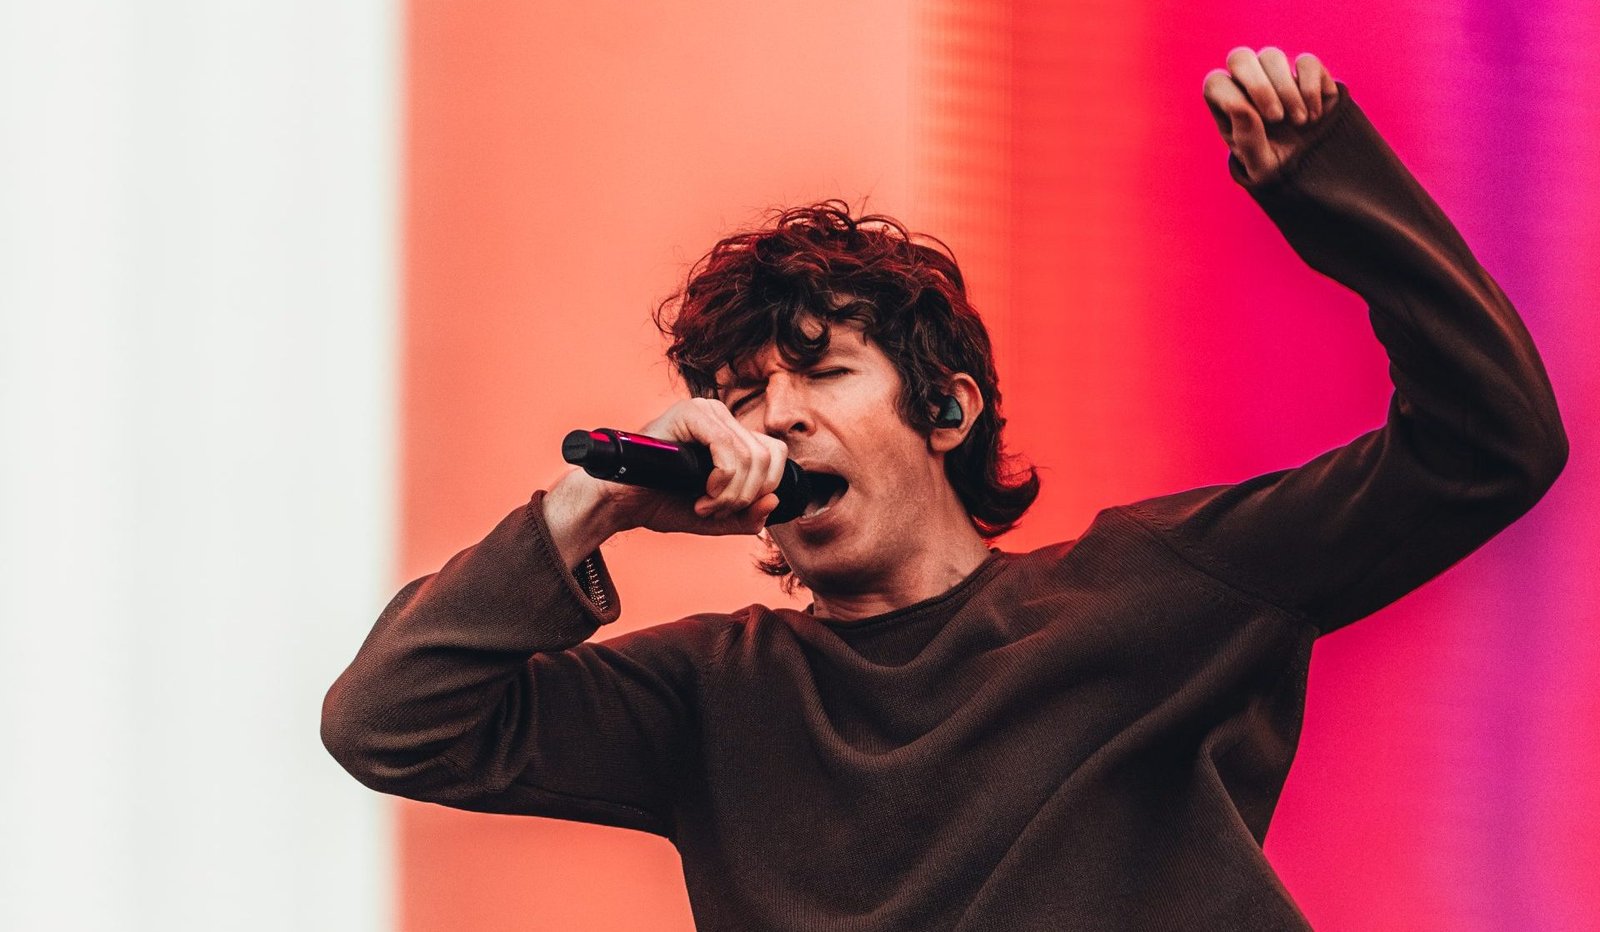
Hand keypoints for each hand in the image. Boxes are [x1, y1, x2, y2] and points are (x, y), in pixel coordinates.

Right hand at [548, 397, 789, 553]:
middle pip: (767, 457)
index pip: (775, 454)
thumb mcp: (717, 518)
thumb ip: (748, 516)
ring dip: (730, 495)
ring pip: (751, 457)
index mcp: (731, 434)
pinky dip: (721, 482)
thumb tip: (774, 501)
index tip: (729, 509)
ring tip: (703, 505)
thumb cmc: (661, 503)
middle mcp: (723, 417)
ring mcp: (707, 411)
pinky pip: (728, 450)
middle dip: (745, 497)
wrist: (621, 502)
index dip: (762, 490)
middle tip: (713, 510)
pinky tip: (701, 494)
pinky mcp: (691, 413)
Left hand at [1203, 47, 1338, 182]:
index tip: (1256, 122)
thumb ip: (1247, 140)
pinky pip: (1306, 61)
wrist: (1317, 165)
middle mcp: (1248, 82)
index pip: (1216, 82)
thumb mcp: (1260, 165)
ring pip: (1271, 55)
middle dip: (1258, 86)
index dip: (1232, 97)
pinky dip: (1312, 88)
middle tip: (1276, 118)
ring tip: (1301, 123)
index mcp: (1228, 104)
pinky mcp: (1308, 71)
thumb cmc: (1278, 165)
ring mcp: (1277, 73)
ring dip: (1287, 91)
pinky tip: (1316, 115)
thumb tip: (1241, 107)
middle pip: (1239, 57)